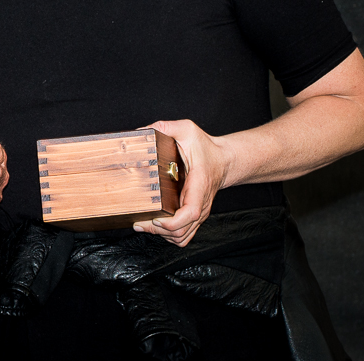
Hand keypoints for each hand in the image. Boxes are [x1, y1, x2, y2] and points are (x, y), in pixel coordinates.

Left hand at [132, 120, 230, 246]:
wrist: (224, 160)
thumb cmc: (206, 148)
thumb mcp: (187, 130)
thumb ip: (165, 127)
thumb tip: (142, 130)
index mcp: (199, 185)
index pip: (192, 212)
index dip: (173, 222)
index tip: (157, 220)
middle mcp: (201, 204)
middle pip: (182, 231)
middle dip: (158, 231)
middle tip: (139, 222)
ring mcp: (199, 212)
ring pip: (182, 237)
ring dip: (162, 236)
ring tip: (144, 224)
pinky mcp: (195, 216)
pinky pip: (184, 235)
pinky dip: (169, 236)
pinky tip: (156, 226)